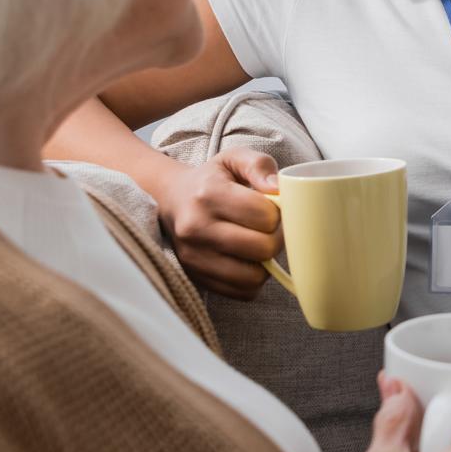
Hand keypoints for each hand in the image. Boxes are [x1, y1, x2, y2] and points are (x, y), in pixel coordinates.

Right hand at [152, 149, 282, 299]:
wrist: (171, 200)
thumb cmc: (211, 179)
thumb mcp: (233, 159)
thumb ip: (259, 165)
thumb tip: (278, 189)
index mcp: (208, 194)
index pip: (265, 215)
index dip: (279, 213)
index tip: (273, 209)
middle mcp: (196, 228)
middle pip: (263, 248)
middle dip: (276, 238)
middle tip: (271, 229)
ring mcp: (193, 257)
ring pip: (254, 276)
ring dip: (266, 263)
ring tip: (258, 245)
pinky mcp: (196, 278)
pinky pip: (242, 293)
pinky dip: (252, 280)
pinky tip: (247, 261)